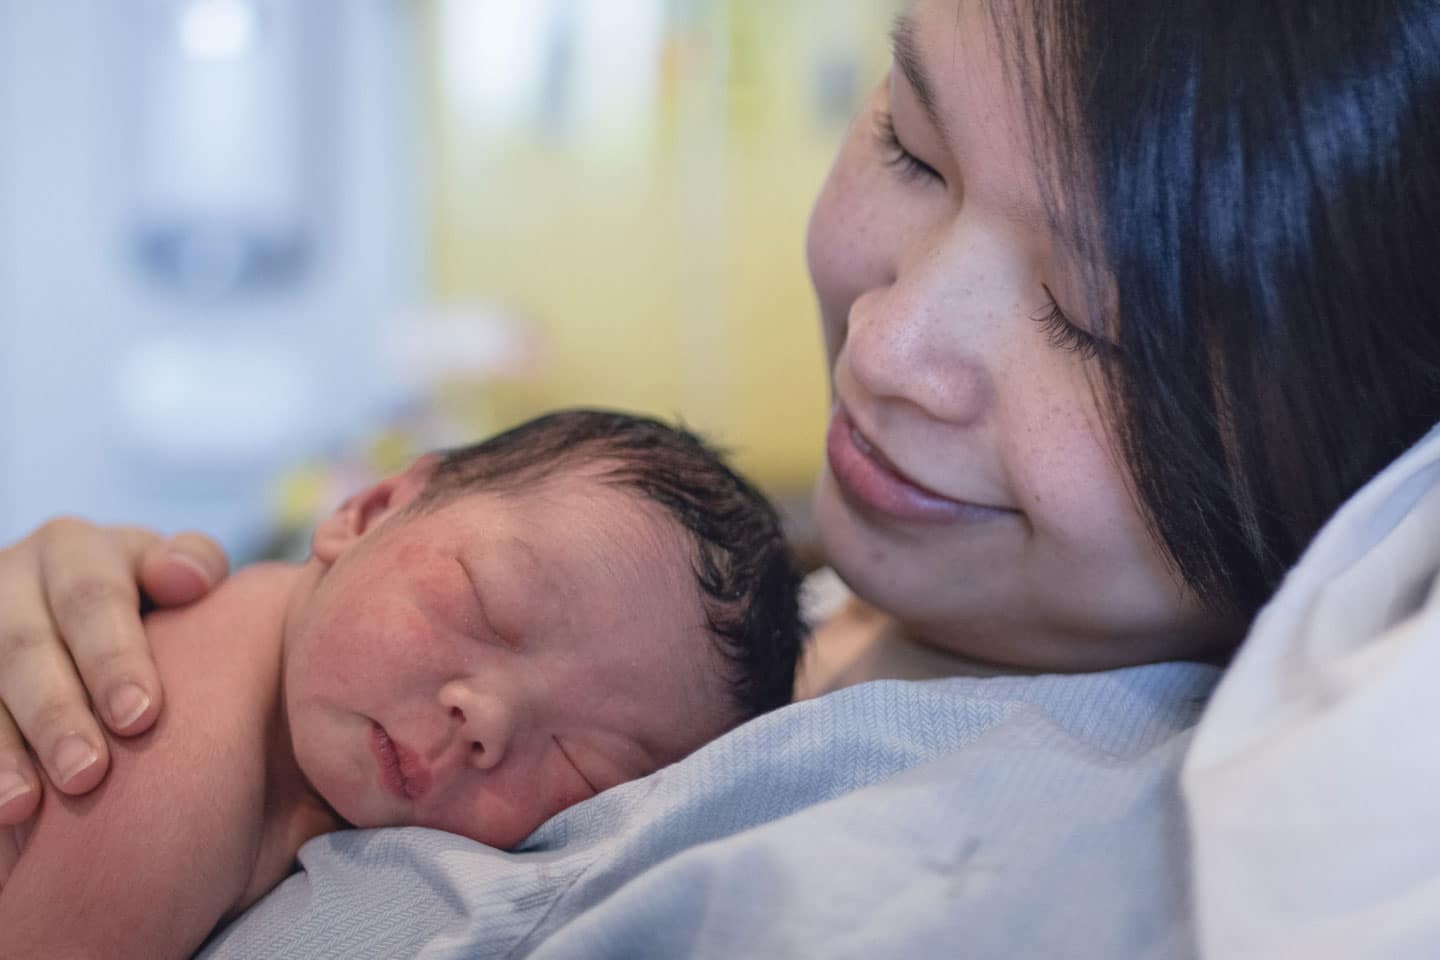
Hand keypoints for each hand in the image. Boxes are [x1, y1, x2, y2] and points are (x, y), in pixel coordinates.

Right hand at [0, 519, 227, 823]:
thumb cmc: (152, 604)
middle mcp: (12, 578)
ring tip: (23, 806)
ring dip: (1, 749)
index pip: (92, 600)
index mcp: (76, 550)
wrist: (84, 628)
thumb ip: (192, 566)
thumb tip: (184, 579)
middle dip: (56, 714)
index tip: (141, 717)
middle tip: (87, 773)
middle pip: (25, 648)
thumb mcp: (174, 574)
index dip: (114, 659)